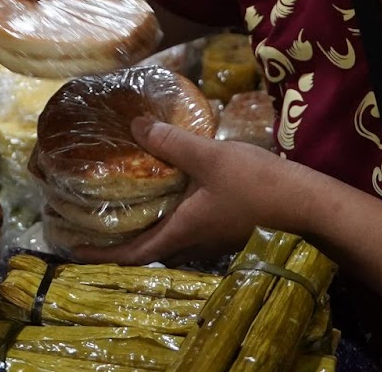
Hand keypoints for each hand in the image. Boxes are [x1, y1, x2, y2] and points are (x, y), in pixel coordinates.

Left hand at [82, 117, 312, 265]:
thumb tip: (134, 127)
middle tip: (91, 216)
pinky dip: (167, 208)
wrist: (309, 205)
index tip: (72, 246)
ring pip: (167, 233)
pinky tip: (167, 182)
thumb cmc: (257, 186)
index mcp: (181, 232)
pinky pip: (186, 221)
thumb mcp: (209, 157)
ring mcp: (210, 236)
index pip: (131, 254)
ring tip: (123, 196)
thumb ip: (171, 142)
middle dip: (117, 236)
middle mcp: (192, 241)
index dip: (99, 253)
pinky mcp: (225, 224)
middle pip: (146, 246)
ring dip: (143, 221)